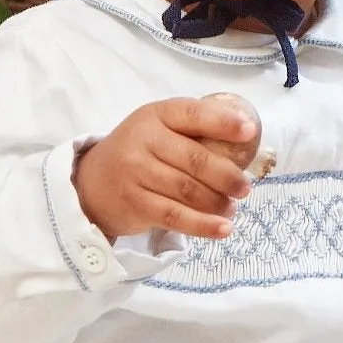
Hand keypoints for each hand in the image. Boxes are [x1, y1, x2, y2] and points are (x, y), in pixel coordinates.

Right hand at [72, 96, 258, 241]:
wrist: (92, 183)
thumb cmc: (140, 153)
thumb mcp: (158, 130)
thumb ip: (193, 131)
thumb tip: (247, 143)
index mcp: (156, 114)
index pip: (193, 113)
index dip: (224, 122)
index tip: (250, 132)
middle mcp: (143, 139)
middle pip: (196, 160)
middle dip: (228, 176)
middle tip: (245, 188)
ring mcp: (136, 172)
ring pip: (188, 190)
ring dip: (218, 203)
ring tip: (232, 208)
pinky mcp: (134, 202)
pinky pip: (175, 216)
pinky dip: (203, 225)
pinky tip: (223, 228)